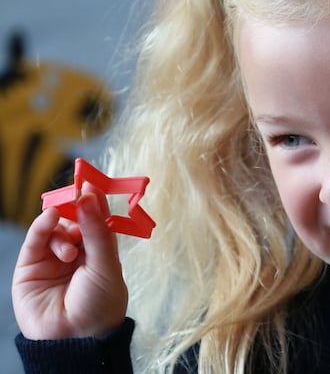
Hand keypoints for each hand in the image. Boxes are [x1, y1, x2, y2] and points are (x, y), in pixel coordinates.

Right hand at [12, 184, 127, 338]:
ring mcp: (53, 259)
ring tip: (71, 251)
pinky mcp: (30, 266)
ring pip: (55, 227)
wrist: (75, 339)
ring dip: (63, 228)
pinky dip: (43, 225)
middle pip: (75, 220)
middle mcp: (77, 254)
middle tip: (80, 194)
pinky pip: (35, 238)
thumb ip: (97, 230)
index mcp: (100, 254)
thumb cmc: (99, 305)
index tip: (92, 182)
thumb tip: (90, 196)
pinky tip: (50, 218)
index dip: (95, 202)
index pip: (97, 221)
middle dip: (77, 208)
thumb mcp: (106, 264)